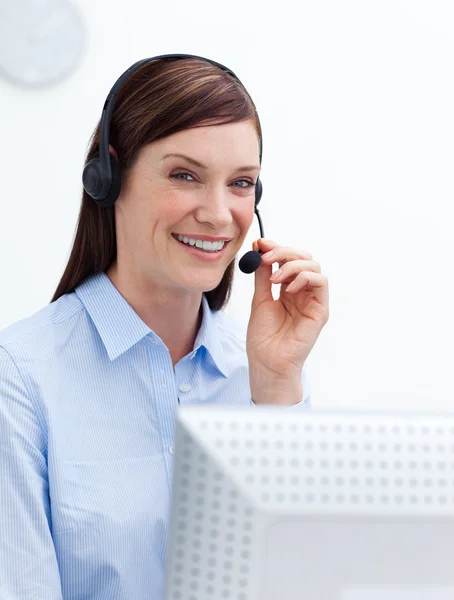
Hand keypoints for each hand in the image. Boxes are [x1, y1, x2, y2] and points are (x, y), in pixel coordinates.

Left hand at [246, 238, 328, 402]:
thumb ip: (262, 275)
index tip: (260, 243)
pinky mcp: (321, 310)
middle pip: (303, 258)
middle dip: (284, 252)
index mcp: (288, 289)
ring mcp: (313, 300)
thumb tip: (259, 249)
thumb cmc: (263, 337)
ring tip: (275, 278)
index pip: (288, 260)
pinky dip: (305, 277)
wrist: (267, 362)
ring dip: (292, 264)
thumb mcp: (260, 299)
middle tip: (266, 256)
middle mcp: (303, 292)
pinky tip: (289, 287)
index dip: (276, 248)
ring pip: (314, 266)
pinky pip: (321, 282)